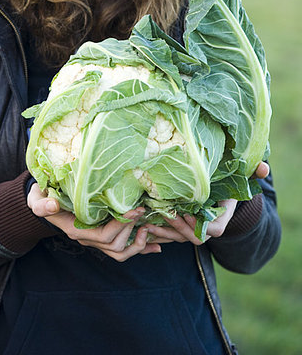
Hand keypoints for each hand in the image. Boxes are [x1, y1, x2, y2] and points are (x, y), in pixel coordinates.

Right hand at [27, 183, 160, 261]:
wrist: (44, 202)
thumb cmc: (41, 198)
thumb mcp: (36, 199)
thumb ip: (41, 204)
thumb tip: (52, 205)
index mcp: (75, 230)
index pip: (102, 236)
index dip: (120, 225)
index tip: (134, 210)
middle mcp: (87, 239)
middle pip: (115, 246)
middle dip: (131, 229)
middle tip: (142, 210)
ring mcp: (95, 240)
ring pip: (120, 252)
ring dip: (138, 243)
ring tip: (149, 226)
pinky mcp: (102, 236)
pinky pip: (123, 249)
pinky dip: (140, 248)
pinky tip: (156, 246)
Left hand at [143, 160, 268, 245]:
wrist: (220, 196)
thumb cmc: (229, 184)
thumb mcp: (240, 177)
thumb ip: (253, 172)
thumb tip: (265, 167)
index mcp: (221, 219)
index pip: (212, 230)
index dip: (199, 224)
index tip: (186, 213)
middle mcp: (207, 229)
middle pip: (192, 237)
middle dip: (177, 228)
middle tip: (162, 215)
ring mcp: (193, 231)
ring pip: (178, 239)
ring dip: (163, 233)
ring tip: (145, 224)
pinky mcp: (181, 229)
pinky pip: (169, 236)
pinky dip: (158, 233)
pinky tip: (143, 224)